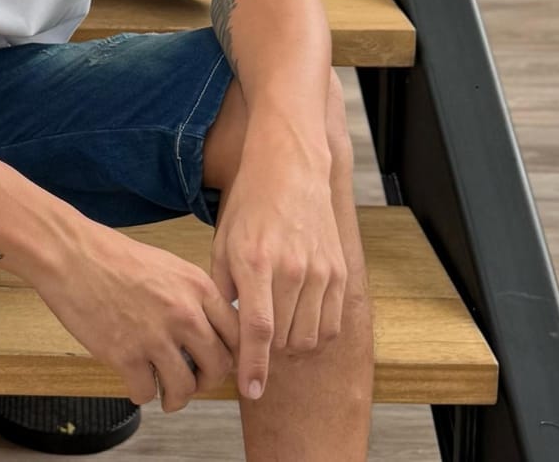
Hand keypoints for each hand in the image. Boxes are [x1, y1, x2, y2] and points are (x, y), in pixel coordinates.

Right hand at [31, 219, 238, 412]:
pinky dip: (142, 394)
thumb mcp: (167, 265)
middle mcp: (184, 313)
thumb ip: (192, 296)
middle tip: (193, 382)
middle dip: (206, 381)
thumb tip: (207, 330)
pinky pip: (146, 392)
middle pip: (218, 367)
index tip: (221, 365)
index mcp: (197, 287)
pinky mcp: (125, 355)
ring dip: (177, 397)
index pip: (237, 335)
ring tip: (166, 395)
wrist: (69, 253)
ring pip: (185, 388)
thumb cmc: (111, 256)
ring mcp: (155, 336)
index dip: (233, 357)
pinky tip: (135, 383)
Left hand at [210, 129, 346, 399]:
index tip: (250, 390)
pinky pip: (331, 324)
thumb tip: (219, 328)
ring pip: (309, 337)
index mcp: (255, 262)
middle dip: (268, 353)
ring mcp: (320, 271)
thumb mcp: (223, 240)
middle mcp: (291, 269)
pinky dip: (314, 334)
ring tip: (275, 331)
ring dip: (290, 346)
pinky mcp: (339, 271)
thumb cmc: (250, 204)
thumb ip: (222, 286)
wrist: (291, 168)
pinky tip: (298, 320)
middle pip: (285, 340)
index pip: (258, 330)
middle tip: (255, 346)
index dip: (254, 366)